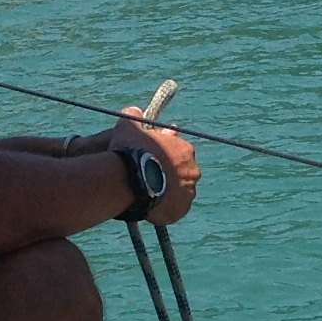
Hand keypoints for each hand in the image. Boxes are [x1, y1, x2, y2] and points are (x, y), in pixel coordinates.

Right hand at [111, 105, 200, 225]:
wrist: (128, 179)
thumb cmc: (130, 150)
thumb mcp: (129, 127)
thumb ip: (133, 117)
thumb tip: (134, 110)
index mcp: (185, 150)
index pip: (179, 152)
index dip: (165, 156)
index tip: (153, 159)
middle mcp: (192, 171)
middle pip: (182, 173)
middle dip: (168, 174)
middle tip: (149, 178)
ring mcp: (188, 192)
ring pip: (179, 192)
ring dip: (167, 192)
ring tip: (148, 194)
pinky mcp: (180, 210)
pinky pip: (175, 210)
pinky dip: (166, 209)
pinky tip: (152, 207)